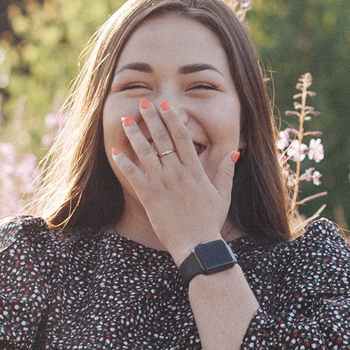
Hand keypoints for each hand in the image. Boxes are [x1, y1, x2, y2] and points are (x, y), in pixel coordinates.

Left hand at [114, 97, 237, 257]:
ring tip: (126, 119)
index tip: (165, 105)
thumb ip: (226, 171)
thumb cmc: (209, 222)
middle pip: (163, 139)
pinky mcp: (150, 197)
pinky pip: (134, 175)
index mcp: (195, 170)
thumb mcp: (223, 195)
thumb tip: (234, 152)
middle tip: (143, 103)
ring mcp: (163, 184)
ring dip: (135, 134)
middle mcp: (178, 173)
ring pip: (146, 152)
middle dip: (152, 119)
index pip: (182, 137)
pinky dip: (124, 162)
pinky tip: (115, 150)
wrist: (197, 246)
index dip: (173, 119)